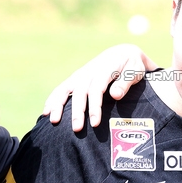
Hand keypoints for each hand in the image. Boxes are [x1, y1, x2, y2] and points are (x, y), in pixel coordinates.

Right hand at [43, 44, 157, 130]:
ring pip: (66, 89)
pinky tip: (46, 112)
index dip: (94, 106)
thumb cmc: (132, 65)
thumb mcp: (135, 71)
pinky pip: (62, 89)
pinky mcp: (76, 79)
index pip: (97, 89)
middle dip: (77, 111)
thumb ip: (125, 82)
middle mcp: (89, 71)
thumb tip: (115, 95)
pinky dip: (53, 99)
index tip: (95, 123)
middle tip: (77, 129)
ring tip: (54, 121)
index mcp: (105, 68)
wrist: (122, 53)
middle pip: (80, 92)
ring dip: (59, 105)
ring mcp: (80, 75)